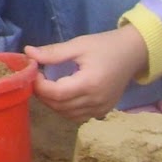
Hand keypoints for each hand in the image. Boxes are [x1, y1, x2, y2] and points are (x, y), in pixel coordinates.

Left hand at [25, 26, 150, 121]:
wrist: (133, 53)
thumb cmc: (105, 46)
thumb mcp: (79, 45)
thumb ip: (53, 52)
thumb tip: (28, 52)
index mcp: (89, 83)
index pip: (55, 93)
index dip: (39, 85)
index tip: (33, 71)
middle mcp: (96, 101)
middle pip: (59, 106)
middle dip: (42, 93)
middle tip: (37, 77)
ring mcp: (101, 109)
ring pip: (67, 114)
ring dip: (52, 103)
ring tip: (48, 85)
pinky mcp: (103, 111)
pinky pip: (78, 117)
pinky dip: (65, 109)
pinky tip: (62, 95)